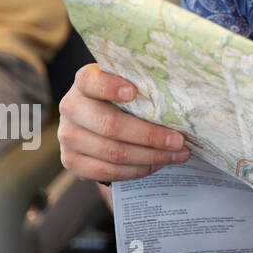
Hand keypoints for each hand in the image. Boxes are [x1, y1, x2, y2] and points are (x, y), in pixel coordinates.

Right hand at [58, 63, 190, 181]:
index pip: (92, 81)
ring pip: (112, 152)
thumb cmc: (126, 98)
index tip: (134, 92)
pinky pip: (105, 171)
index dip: (110, 87)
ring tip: (178, 155)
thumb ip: (146, 85)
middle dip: (150, 135)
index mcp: (85, 81)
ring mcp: (67, 135)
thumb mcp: (132, 84)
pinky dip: (136, 170)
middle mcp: (71, 106)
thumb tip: (185, 97)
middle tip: (179, 140)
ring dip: (150, 156)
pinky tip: (157, 164)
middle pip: (110, 125)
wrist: (100, 122)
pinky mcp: (70, 160)